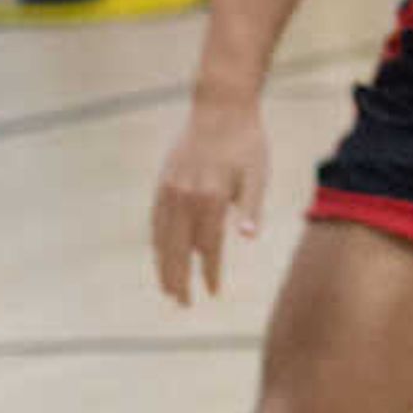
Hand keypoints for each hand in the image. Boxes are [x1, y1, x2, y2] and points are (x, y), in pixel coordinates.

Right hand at [150, 95, 268, 302]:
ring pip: (161, 238)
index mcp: (211, 198)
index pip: (208, 247)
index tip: (212, 293)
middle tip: (183, 304)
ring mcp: (170, 190)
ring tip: (168, 288)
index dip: (210, 272)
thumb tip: (248, 239)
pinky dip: (157, 241)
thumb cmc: (246, 143)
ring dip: (163, 265)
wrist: (220, 107)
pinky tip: (161, 254)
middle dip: (179, 279)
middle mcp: (185, 197)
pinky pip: (155, 220)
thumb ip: (250, 207)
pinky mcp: (162, 182)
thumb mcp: (257, 173)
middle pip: (177, 250)